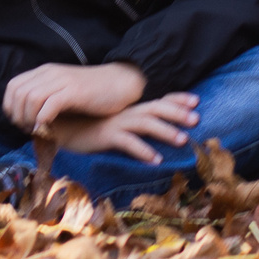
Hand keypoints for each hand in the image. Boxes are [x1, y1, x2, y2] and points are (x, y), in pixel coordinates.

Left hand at [0, 63, 144, 133]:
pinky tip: (48, 129)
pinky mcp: (74, 91)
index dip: (10, 107)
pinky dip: (43, 120)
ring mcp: (62, 81)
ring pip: (30, 98)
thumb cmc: (92, 93)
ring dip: (29, 119)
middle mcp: (50, 73)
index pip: (13, 86)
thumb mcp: (63, 91)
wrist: (120, 83)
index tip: (20, 123)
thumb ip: (45, 99)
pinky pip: (49, 105)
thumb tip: (25, 118)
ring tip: (37, 131)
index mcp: (45, 72)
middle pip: (18, 93)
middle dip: (18, 116)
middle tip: (28, 130)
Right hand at [50, 93, 200, 164]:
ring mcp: (117, 123)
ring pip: (146, 123)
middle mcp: (127, 112)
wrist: (62, 127)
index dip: (177, 98)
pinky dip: (143, 151)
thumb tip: (155, 130)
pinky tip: (156, 160)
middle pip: (157, 108)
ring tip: (182, 140)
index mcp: (131, 108)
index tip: (196, 100)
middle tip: (197, 119)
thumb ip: (134, 124)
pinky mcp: (107, 135)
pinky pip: (128, 142)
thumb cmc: (92, 127)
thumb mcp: (116, 123)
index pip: (158, 100)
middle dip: (178, 112)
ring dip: (165, 131)